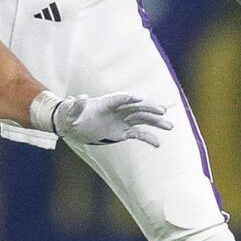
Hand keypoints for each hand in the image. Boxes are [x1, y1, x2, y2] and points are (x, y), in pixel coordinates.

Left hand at [51, 91, 172, 146]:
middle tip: (162, 111)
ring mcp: (122, 120)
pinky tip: (158, 143)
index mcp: (105, 103)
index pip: (119, 99)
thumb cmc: (71, 117)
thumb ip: (75, 106)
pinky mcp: (123, 132)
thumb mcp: (70, 113)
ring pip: (142, 119)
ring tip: (169, 126)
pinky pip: (138, 134)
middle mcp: (117, 110)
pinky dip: (148, 138)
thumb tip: (78, 97)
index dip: (128, 98)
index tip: (139, 99)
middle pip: (136, 107)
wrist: (74, 126)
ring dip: (155, 122)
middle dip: (149, 108)